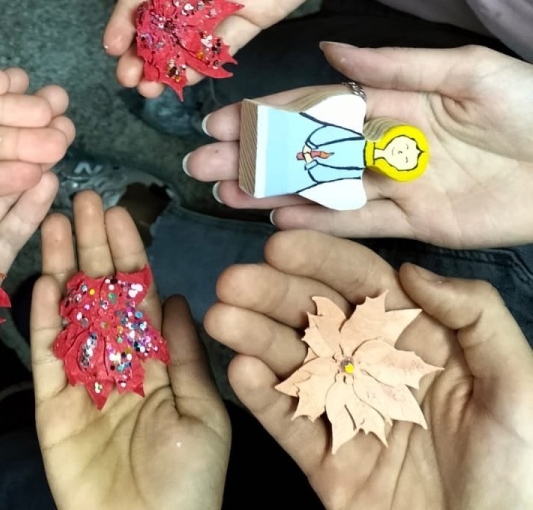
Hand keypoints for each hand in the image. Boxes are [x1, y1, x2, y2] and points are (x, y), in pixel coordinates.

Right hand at [31, 192, 229, 509]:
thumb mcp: (203, 415)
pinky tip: (43, 280)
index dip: (127, 253)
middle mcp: (115, 364)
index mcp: (154, 363)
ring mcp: (80, 383)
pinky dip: (43, 319)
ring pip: (69, 314)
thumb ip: (186, 355)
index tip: (117, 212)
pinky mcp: (52, 407)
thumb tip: (176, 297)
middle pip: (99, 293)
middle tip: (81, 199)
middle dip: (91, 246)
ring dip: (62, 267)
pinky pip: (46, 356)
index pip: (137, 295)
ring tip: (54, 222)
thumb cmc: (188, 487)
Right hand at [104, 0, 361, 96]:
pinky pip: (226, 43)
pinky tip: (185, 81)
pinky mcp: (256, 14)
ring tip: (150, 89)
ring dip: (167, 61)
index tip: (113, 44)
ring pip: (189, 35)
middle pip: (162, 16)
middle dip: (142, 48)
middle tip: (128, 79)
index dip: (127, 13)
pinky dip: (204, 62)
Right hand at [192, 43, 532, 248]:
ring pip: (321, 188)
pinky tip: (278, 220)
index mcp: (392, 97)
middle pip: (305, 148)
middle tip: (200, 164)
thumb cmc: (528, 104)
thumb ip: (394, 65)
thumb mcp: (465, 70)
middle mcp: (384, 139)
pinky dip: (320, 223)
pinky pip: (362, 224)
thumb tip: (330, 48)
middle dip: (252, 154)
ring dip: (272, 190)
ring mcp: (398, 182)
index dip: (267, 111)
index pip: (315, 103)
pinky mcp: (420, 223)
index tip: (221, 120)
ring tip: (222, 192)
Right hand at [206, 231, 532, 509]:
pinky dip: (261, 395)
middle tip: (232, 281)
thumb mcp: (518, 390)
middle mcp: (380, 369)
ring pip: (295, 363)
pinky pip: (290, 422)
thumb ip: (476, 317)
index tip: (280, 245)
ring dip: (255, 335)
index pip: (365, 285)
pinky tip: (240, 370)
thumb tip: (409, 269)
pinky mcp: (330, 463)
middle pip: (319, 317)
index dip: (321, 260)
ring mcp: (351, 414)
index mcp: (423, 343)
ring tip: (221, 318)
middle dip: (273, 293)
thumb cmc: (519, 480)